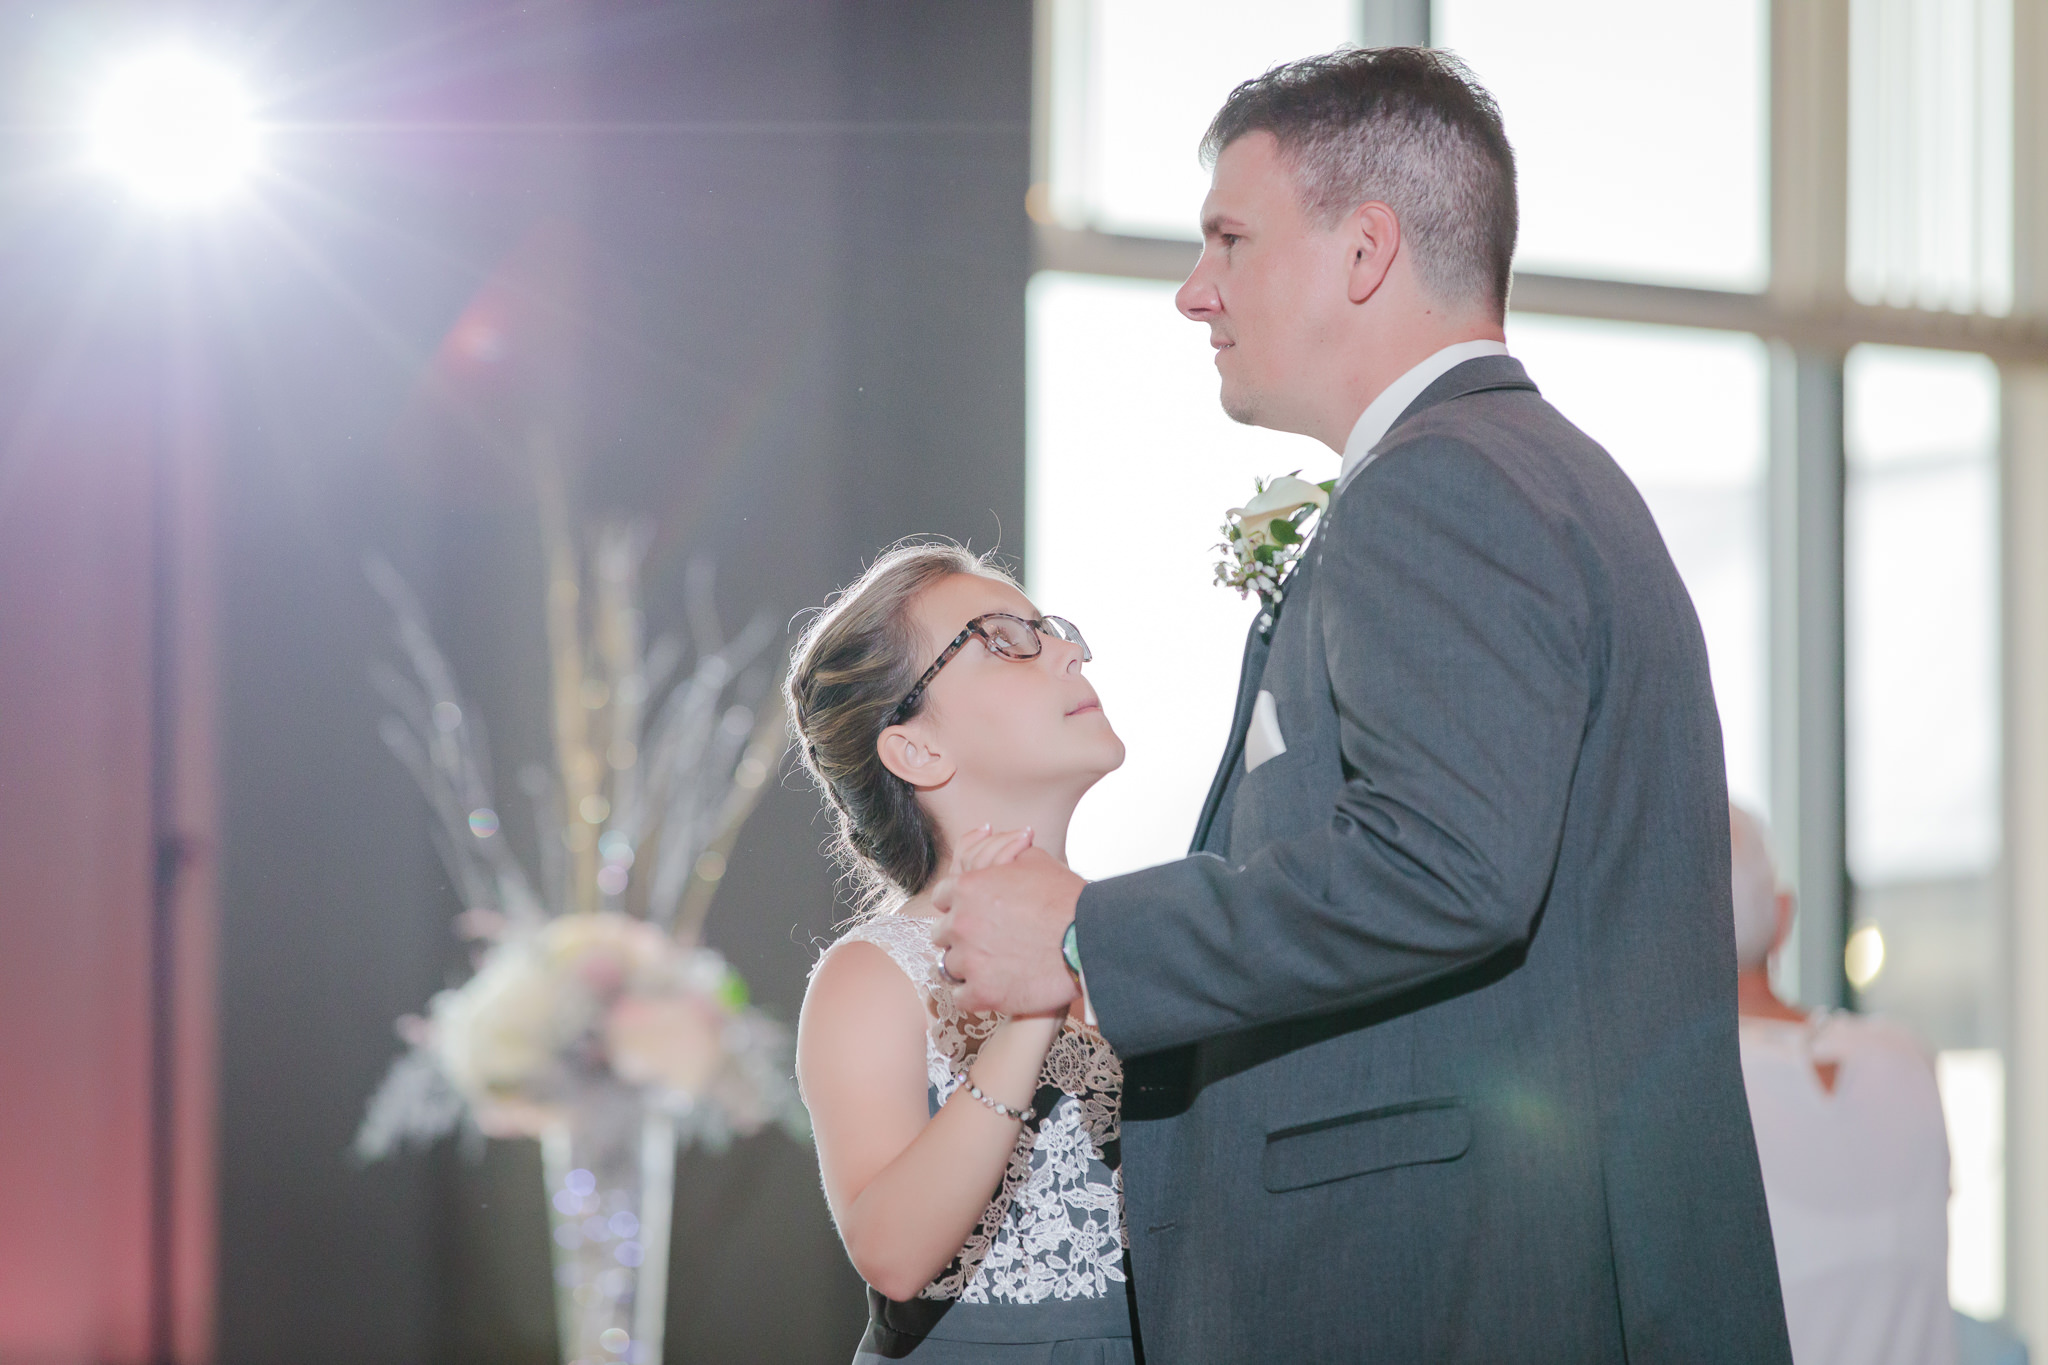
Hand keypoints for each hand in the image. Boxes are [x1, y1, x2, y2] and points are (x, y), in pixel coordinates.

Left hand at [930, 845, 1084, 1014]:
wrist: (1090, 939)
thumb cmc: (1066, 899)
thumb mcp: (1035, 862)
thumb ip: (1006, 858)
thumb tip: (1003, 858)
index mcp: (967, 888)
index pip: (942, 897)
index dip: (959, 905)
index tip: (973, 914)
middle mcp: (961, 923)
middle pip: (942, 933)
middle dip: (961, 936)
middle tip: (985, 941)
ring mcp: (969, 960)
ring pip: (950, 966)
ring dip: (968, 966)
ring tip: (993, 966)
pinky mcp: (982, 993)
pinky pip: (960, 997)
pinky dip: (974, 994)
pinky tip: (991, 988)